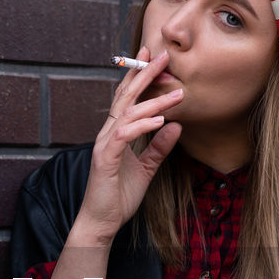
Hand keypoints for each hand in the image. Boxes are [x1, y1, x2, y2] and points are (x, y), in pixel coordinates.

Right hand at [73, 47, 183, 242]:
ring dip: (153, 101)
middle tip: (163, 56)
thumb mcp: (146, 168)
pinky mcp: (105, 159)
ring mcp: (105, 145)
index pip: (127, 99)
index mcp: (116, 133)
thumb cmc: (119, 196)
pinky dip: (142, 126)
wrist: (101, 222)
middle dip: (144, 75)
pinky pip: (124, 136)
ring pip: (128, 113)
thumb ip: (158, 147)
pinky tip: (160, 120)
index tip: (153, 58)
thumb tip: (176, 126)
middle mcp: (108, 133)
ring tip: (176, 92)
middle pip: (126, 97)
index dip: (139, 77)